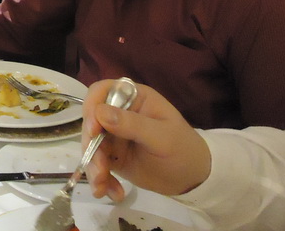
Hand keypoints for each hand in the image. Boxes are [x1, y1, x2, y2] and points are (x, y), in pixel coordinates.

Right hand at [81, 80, 210, 200]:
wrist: (193, 179)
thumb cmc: (183, 149)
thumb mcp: (162, 137)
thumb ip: (132, 124)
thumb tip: (100, 113)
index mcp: (133, 98)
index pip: (101, 92)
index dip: (92, 107)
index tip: (93, 130)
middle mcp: (119, 113)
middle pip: (91, 121)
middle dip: (91, 146)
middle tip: (99, 169)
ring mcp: (114, 135)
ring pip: (91, 145)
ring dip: (94, 166)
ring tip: (103, 186)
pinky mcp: (112, 156)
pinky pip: (97, 164)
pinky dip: (101, 179)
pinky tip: (113, 193)